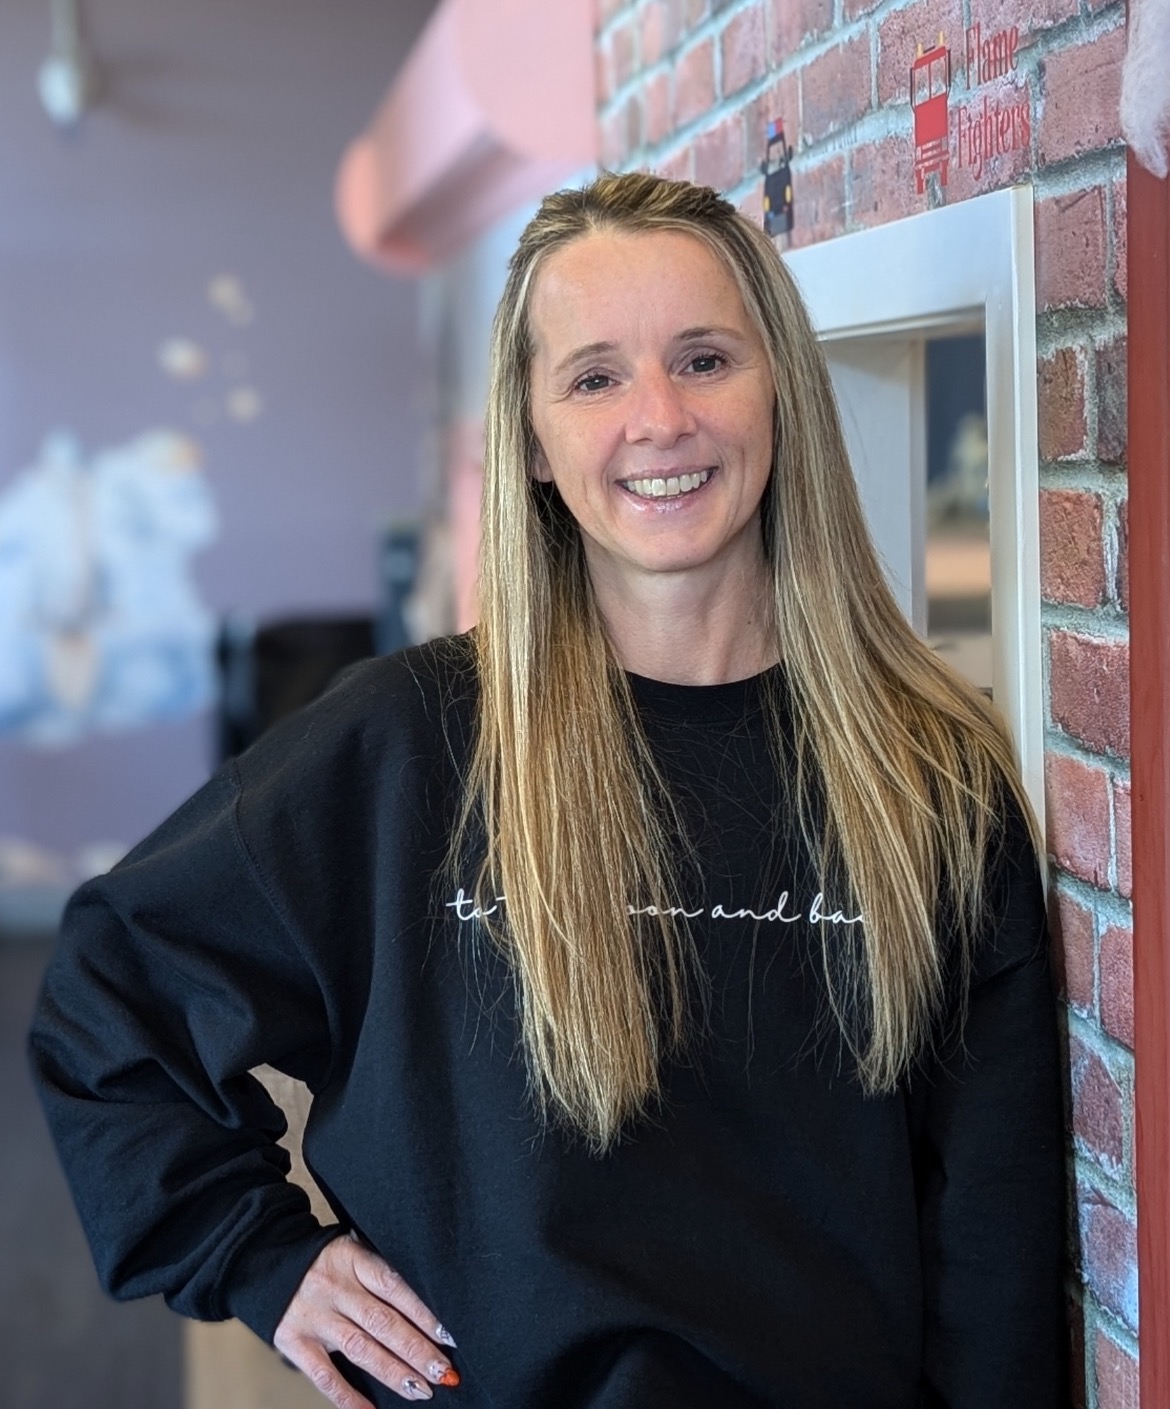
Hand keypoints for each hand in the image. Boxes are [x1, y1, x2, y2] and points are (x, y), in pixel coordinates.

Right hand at [274, 1231, 458, 1404]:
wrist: (267, 1260)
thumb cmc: (323, 1260)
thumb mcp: (351, 1250)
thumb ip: (378, 1273)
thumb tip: (423, 1311)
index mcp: (353, 1260)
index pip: (395, 1287)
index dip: (423, 1313)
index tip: (449, 1337)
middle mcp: (336, 1289)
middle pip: (383, 1322)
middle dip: (417, 1350)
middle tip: (444, 1372)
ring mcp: (315, 1318)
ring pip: (361, 1349)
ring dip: (394, 1373)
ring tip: (422, 1389)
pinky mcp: (295, 1343)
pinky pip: (325, 1376)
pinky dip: (349, 1397)